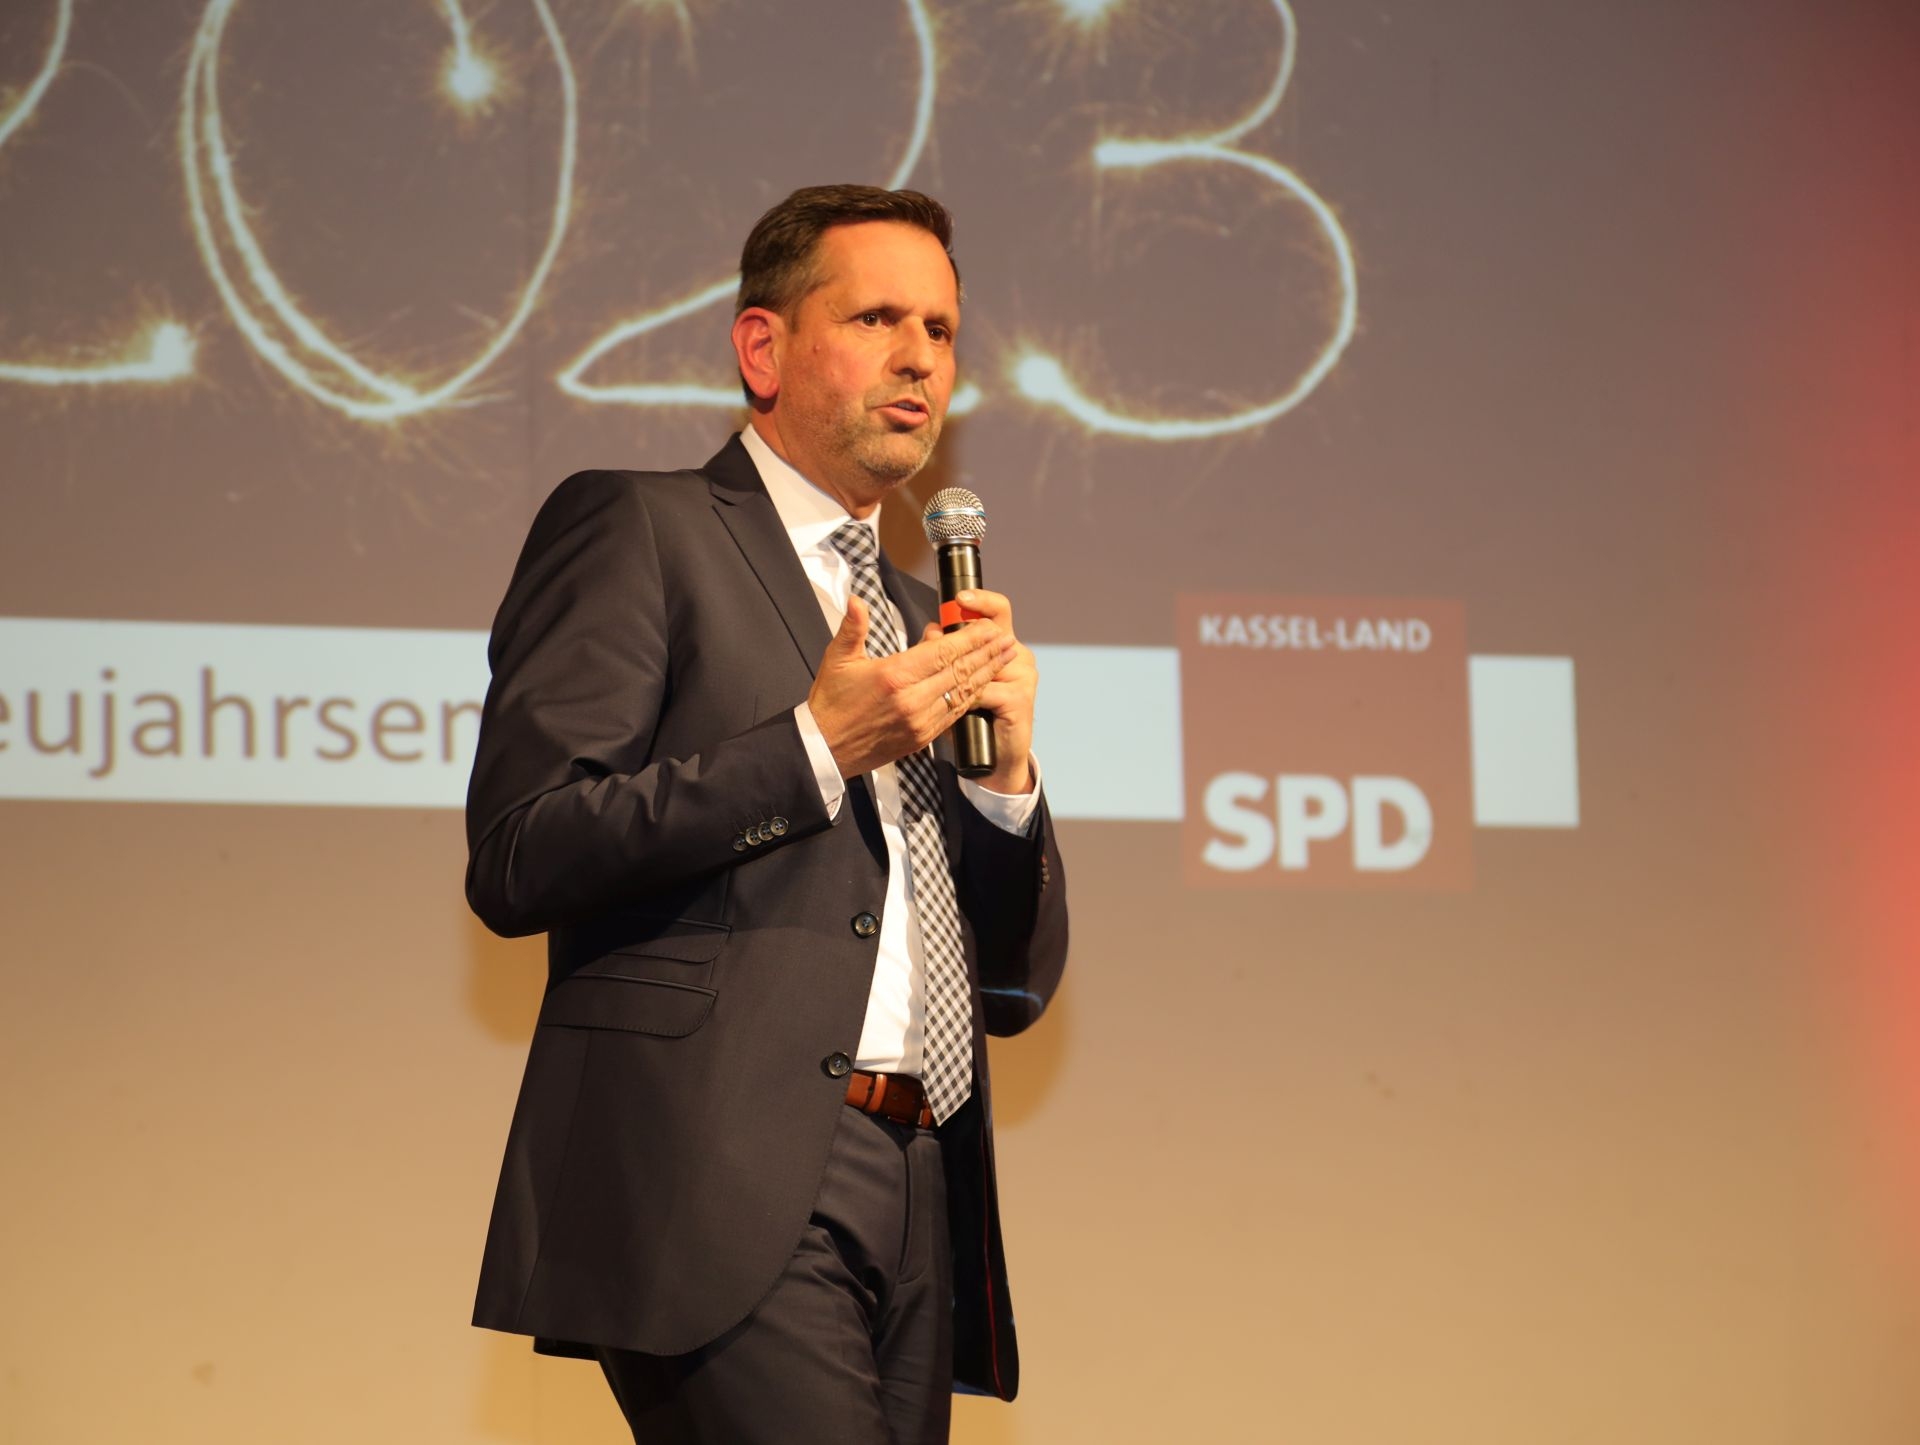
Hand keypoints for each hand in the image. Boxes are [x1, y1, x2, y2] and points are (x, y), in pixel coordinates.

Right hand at [809, 596, 1017, 779]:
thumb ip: (852, 627)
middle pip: (960, 671)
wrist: (825, 749)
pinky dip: (972, 696)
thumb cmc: (831, 702)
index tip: (989, 626)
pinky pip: (955, 714)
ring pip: (963, 693)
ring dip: (987, 673)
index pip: (943, 652)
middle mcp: (912, 700)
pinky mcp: (922, 738)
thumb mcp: (837, 659)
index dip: (970, 639)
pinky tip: (984, 684)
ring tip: (1006, 658)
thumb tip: (857, 600)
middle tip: (1007, 639)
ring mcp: (920, 721)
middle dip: (987, 653)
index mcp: (894, 676)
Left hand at [924, 588, 1035, 794]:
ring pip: (982, 662)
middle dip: (956, 637)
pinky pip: (984, 691)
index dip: (981, 600)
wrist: (996, 758)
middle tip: (930, 638)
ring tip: (934, 679)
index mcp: (1004, 645)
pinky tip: (956, 710)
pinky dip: (966, 700)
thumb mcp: (958, 681)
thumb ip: (946, 654)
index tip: (960, 596)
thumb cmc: (973, 716)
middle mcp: (1018, 655)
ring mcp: (1023, 677)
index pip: (997, 611)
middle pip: (989, 631)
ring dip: (957, 671)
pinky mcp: (1020, 700)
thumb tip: (932, 630)